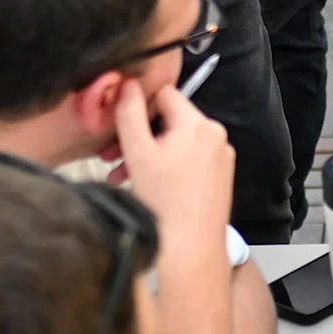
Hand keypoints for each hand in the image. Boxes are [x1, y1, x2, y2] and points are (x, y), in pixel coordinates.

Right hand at [111, 77, 236, 251]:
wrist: (190, 249)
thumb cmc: (167, 206)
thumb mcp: (138, 152)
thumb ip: (129, 113)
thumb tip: (126, 85)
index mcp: (199, 125)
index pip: (164, 94)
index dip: (137, 107)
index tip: (120, 127)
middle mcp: (215, 138)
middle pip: (168, 120)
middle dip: (138, 136)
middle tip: (113, 155)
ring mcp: (219, 159)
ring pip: (175, 143)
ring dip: (147, 154)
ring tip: (123, 175)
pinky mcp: (217, 178)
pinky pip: (187, 161)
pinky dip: (164, 168)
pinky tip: (144, 185)